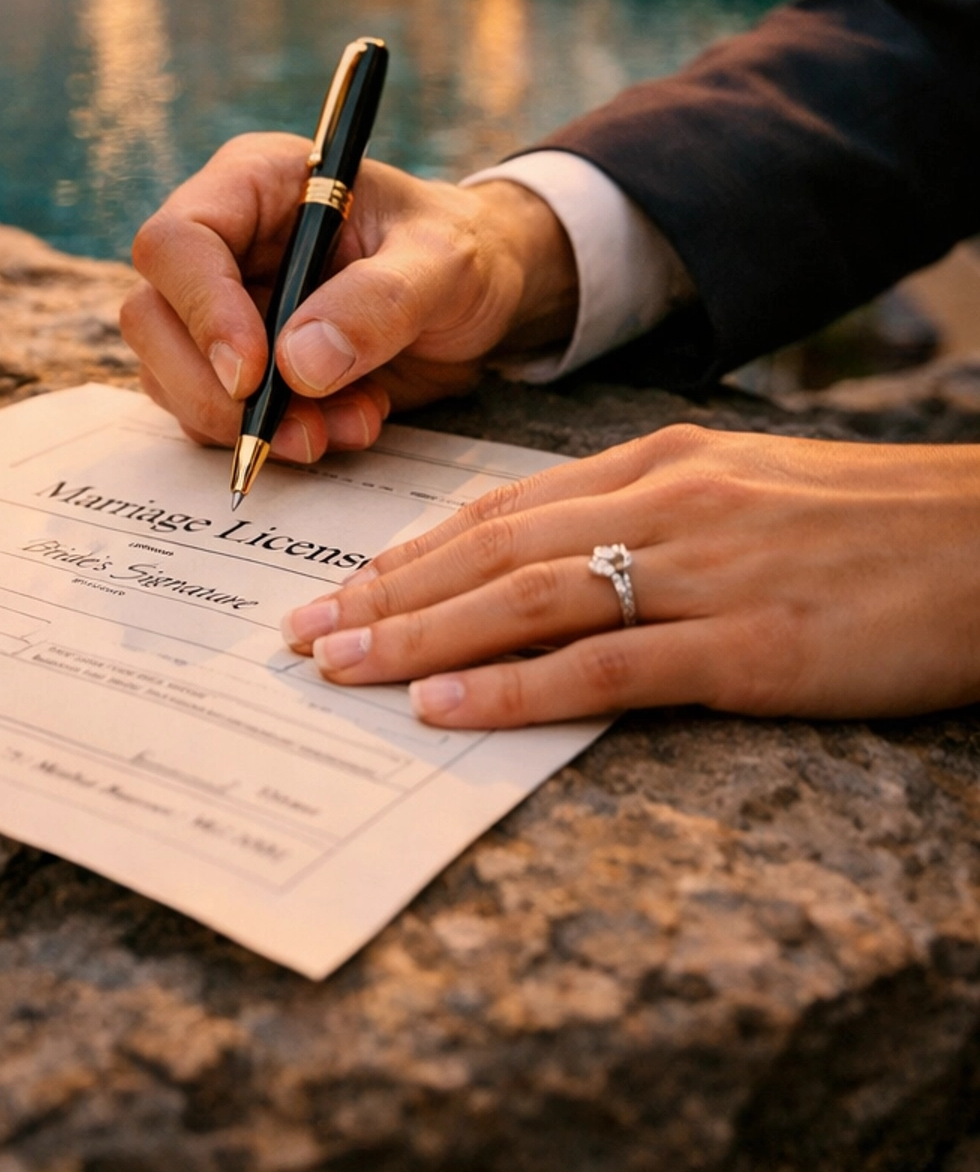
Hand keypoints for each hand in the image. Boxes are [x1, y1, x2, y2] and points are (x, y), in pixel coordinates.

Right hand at [121, 132, 576, 463]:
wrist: (482, 295)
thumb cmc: (462, 250)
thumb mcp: (444, 263)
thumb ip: (379, 302)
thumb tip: (298, 364)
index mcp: (255, 183)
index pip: (177, 241)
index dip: (202, 310)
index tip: (254, 374)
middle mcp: (223, 243)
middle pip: (152, 317)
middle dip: (213, 389)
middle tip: (296, 428)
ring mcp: (223, 307)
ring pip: (172, 376)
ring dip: (251, 424)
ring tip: (348, 425)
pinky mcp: (238, 366)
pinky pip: (216, 416)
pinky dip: (273, 438)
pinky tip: (346, 425)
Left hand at [280, 422, 979, 724]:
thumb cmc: (875, 529)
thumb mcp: (750, 494)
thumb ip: (654, 517)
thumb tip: (557, 560)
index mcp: (661, 462)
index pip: (504, 505)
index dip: (412, 547)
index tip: (340, 580)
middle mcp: (665, 503)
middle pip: (491, 549)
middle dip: (384, 591)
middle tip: (296, 631)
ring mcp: (703, 572)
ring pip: (525, 599)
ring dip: (417, 634)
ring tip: (335, 666)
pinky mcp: (749, 647)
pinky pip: (605, 668)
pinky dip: (513, 688)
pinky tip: (443, 708)